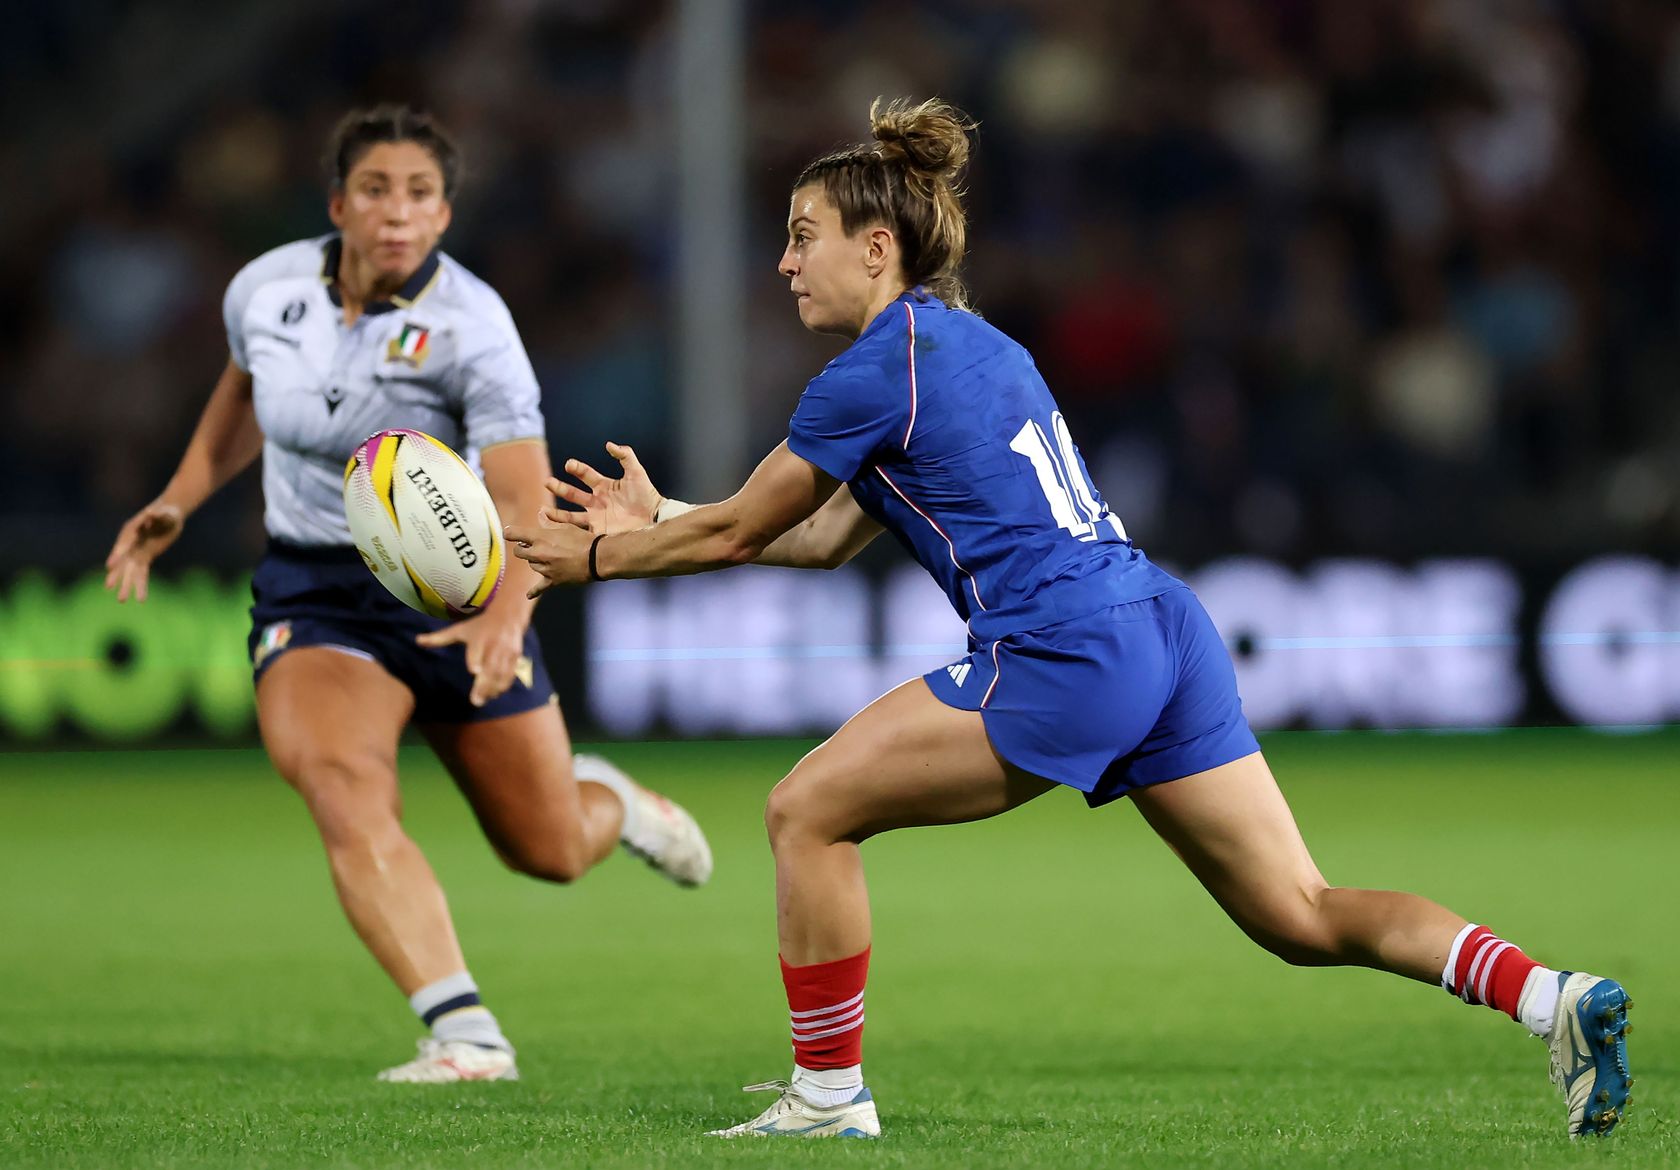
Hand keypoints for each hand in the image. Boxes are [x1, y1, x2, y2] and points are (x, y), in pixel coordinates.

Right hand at [103, 501, 184, 601]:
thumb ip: (158, 514)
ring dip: (126, 585)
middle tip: (108, 587)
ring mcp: (137, 552)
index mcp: (131, 531)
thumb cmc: (167, 512)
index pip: (123, 545)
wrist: (170, 515)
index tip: (110, 566)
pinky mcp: (145, 558)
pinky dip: (141, 585)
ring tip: (122, 600)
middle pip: (122, 561)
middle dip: (116, 574)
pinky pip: (142, 574)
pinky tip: (140, 599)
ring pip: (130, 571)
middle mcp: (130, 544)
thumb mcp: (165, 512)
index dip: (117, 555)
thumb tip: (152, 513)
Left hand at [415, 610, 526, 706]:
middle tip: (475, 701)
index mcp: (479, 638)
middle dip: (484, 684)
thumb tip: (417, 641)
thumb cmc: (479, 626)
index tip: (474, 671)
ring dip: (493, 688)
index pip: (477, 650)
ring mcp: (506, 652)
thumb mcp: (459, 630)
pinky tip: (495, 694)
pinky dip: (503, 686)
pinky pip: (510, 674)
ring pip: (501, 673)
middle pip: (490, 667)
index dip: (476, 660)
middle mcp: (494, 645)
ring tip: (483, 700)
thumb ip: (439, 638)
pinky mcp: (515, 657)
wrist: (507, 616)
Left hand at [505, 521, 593, 596]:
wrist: (598, 558)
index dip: (510, 532)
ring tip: (549, 557)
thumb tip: (539, 513)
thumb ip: (549, 522)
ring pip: (531, 565)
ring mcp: (545, 568)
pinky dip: (534, 591)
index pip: (513, 534)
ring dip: (535, 561)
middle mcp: (539, 553)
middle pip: (519, 551)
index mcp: (540, 537)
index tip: (509, 533)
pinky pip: (539, 588)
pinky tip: (528, 595)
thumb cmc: (583, 539)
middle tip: (531, 545)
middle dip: (523, 547)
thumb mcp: (566, 526)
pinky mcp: (552, 581)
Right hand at [543, 442, 661, 535]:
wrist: (655, 519)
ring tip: (542, 511)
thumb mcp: (636, 473)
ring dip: (557, 514)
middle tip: (547, 483)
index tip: (569, 464)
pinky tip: (554, 531)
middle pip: (573, 494)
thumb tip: (609, 444)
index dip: (577, 468)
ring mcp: (596, 517)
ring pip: (571, 516)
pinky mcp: (599, 532)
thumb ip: (625, 456)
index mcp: (604, 486)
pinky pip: (579, 532)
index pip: (585, 475)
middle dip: (560, 489)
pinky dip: (566, 532)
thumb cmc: (647, 495)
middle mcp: (597, 502)